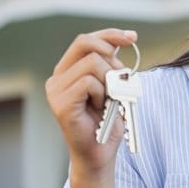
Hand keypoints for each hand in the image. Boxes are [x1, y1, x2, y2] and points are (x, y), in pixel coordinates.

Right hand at [44, 28, 134, 169]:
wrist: (99, 153)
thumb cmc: (107, 121)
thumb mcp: (114, 85)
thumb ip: (113, 63)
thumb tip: (127, 37)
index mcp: (67, 71)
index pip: (86, 40)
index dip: (110, 34)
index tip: (132, 37)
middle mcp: (57, 78)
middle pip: (85, 44)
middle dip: (111, 56)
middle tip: (121, 78)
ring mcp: (56, 90)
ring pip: (92, 63)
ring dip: (110, 81)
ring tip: (108, 100)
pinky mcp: (61, 103)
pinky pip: (89, 82)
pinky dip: (103, 93)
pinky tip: (100, 108)